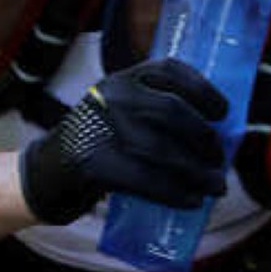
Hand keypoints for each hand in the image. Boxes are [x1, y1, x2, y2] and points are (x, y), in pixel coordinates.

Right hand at [20, 59, 229, 224]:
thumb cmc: (100, 143)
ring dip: (196, 172)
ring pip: (161, 148)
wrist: (47, 172)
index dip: (203, 90)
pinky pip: (145, 178)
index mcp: (124, 78)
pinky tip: (192, 201)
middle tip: (219, 161)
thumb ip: (158, 113)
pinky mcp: (93, 162)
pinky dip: (174, 192)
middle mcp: (111, 94)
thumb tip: (217, 138)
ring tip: (215, 187)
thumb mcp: (123, 113)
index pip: (171, 70)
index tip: (223, 112)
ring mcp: (100, 127)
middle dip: (203, 138)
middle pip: (171, 111)